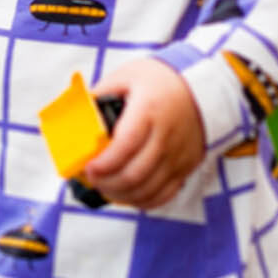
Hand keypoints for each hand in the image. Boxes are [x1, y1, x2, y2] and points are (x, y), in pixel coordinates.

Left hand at [79, 57, 204, 210]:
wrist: (200, 87)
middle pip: (135, 174)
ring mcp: (178, 155)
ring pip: (148, 190)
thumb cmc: (160, 80)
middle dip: (107, 183)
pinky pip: (164, 195)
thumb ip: (100, 95)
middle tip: (92, 179)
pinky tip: (127, 194)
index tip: (88, 167)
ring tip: (105, 187)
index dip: (104, 163)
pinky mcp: (186, 167)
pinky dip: (142, 201)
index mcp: (150, 109)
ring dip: (121, 195)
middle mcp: (167, 136)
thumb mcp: (127, 76)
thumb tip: (76, 116)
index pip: (126, 145)